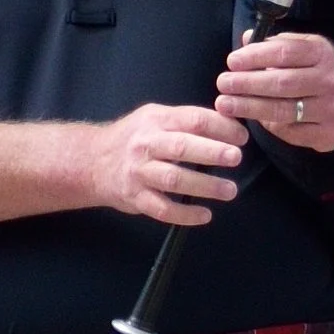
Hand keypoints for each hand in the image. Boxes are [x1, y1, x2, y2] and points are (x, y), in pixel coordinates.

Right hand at [91, 103, 246, 225]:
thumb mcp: (155, 118)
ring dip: (204, 186)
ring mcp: (139, 172)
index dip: (219, 126)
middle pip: (181, 146)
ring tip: (229, 190)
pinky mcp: (135, 197)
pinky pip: (162, 209)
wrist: (91, 161)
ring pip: (173, 179)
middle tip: (237, 157)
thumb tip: (230, 125)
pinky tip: (205, 215)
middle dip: (211, 152)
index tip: (242, 137)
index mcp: (156, 120)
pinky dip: (185, 214)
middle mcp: (146, 144)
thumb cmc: (134, 138)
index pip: (192, 119)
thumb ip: (187, 121)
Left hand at [216, 31, 333, 152]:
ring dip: (250, 107)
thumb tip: (245, 39)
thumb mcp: (304, 49)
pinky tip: (254, 119)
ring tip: (225, 104)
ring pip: (284, 110)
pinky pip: (291, 131)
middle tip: (222, 84)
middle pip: (282, 83)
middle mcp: (330, 80)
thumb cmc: (319, 71)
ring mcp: (331, 109)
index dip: (255, 57)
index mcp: (321, 53)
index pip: (284, 53)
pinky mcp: (328, 133)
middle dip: (247, 84)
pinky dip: (269, 125)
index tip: (231, 62)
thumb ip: (276, 44)